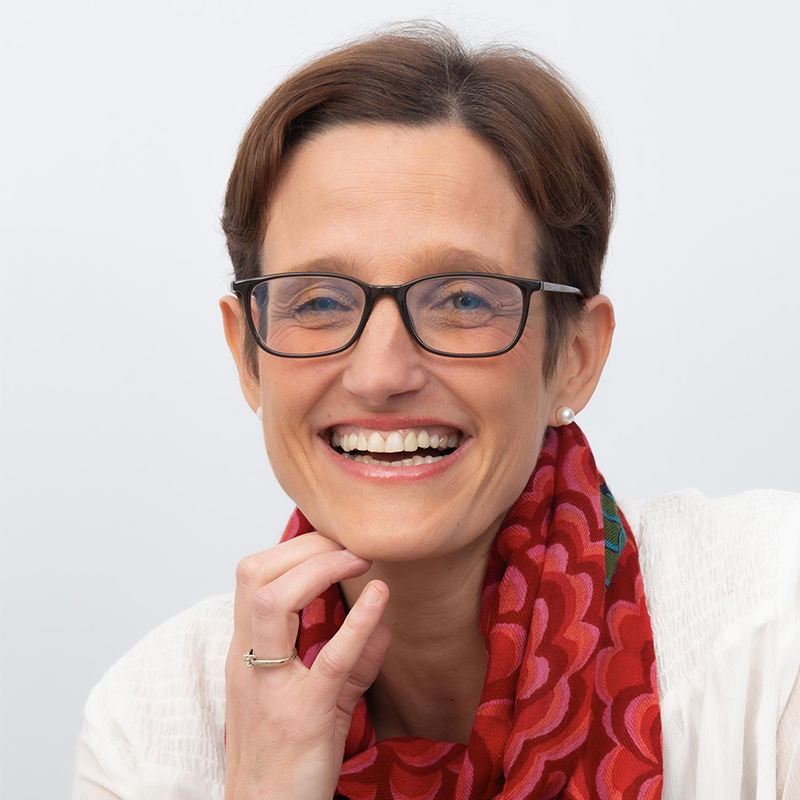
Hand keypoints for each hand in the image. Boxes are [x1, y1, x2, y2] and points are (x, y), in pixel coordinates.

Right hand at [224, 533, 390, 799]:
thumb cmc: (285, 761)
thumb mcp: (317, 701)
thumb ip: (351, 661)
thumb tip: (384, 623)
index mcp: (245, 654)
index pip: (253, 576)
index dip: (294, 548)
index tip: (333, 540)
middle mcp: (248, 663)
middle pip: (256, 576)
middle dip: (306, 546)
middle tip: (349, 542)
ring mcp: (271, 686)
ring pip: (274, 602)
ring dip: (320, 568)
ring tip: (359, 558)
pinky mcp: (303, 715)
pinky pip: (330, 658)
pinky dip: (357, 621)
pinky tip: (380, 597)